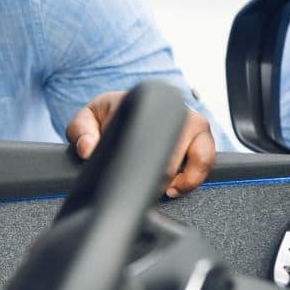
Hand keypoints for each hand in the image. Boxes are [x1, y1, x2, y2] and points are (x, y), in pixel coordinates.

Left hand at [65, 90, 215, 197]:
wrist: (127, 110)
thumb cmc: (109, 114)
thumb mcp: (88, 119)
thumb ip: (80, 131)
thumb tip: (87, 149)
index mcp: (149, 100)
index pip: (151, 134)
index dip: (141, 164)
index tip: (133, 179)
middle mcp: (178, 109)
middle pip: (176, 154)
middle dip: (159, 179)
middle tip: (142, 189)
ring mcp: (195, 123)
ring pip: (200, 159)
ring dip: (182, 180)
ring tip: (163, 188)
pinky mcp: (205, 139)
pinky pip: (209, 164)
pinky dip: (194, 179)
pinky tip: (176, 187)